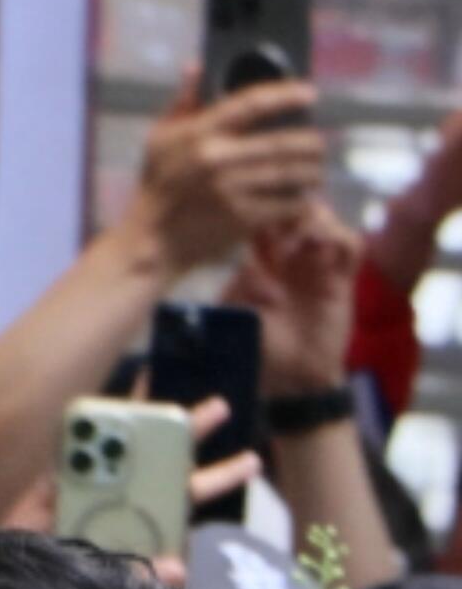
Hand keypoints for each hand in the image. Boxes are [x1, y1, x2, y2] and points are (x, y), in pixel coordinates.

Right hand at [125, 68, 323, 280]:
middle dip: (310, 141)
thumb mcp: (159, 138)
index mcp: (201, 134)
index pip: (252, 104)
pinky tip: (304, 194)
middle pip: (282, 142)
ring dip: (311, 169)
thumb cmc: (156, 187)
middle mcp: (219, 160)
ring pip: (289, 174)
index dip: (286, 95)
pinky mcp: (242, 220)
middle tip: (319, 141)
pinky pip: (285, 205)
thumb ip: (182, 102)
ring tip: (317, 167)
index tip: (308, 91)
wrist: (152, 241)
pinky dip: (300, 199)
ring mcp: (233, 192)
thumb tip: (196, 66)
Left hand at [223, 201, 360, 395]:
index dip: (261, 215)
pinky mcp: (343, 280)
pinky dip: (339, 236)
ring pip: (323, 217)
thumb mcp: (237, 316)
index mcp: (263, 263)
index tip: (256, 230)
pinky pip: (351, 245)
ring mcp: (318, 266)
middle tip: (281, 229)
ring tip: (300, 242)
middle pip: (295, 209)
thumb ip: (238, 286)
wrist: (294, 379)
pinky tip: (321, 245)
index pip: (264, 220)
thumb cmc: (261, 350)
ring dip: (312, 220)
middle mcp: (292, 259)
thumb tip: (248, 261)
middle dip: (288, 210)